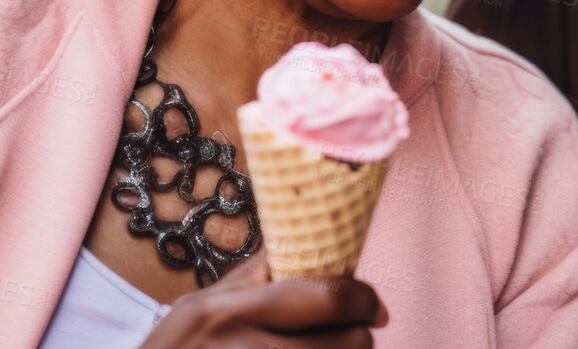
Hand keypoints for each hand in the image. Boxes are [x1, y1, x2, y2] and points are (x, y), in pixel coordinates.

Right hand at [138, 250, 387, 347]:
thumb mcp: (201, 306)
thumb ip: (253, 278)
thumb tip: (300, 238)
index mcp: (234, 311)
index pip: (326, 296)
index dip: (365, 300)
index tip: (376, 307)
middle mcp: (247, 348)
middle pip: (347, 344)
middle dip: (361, 339)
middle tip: (360, 335)